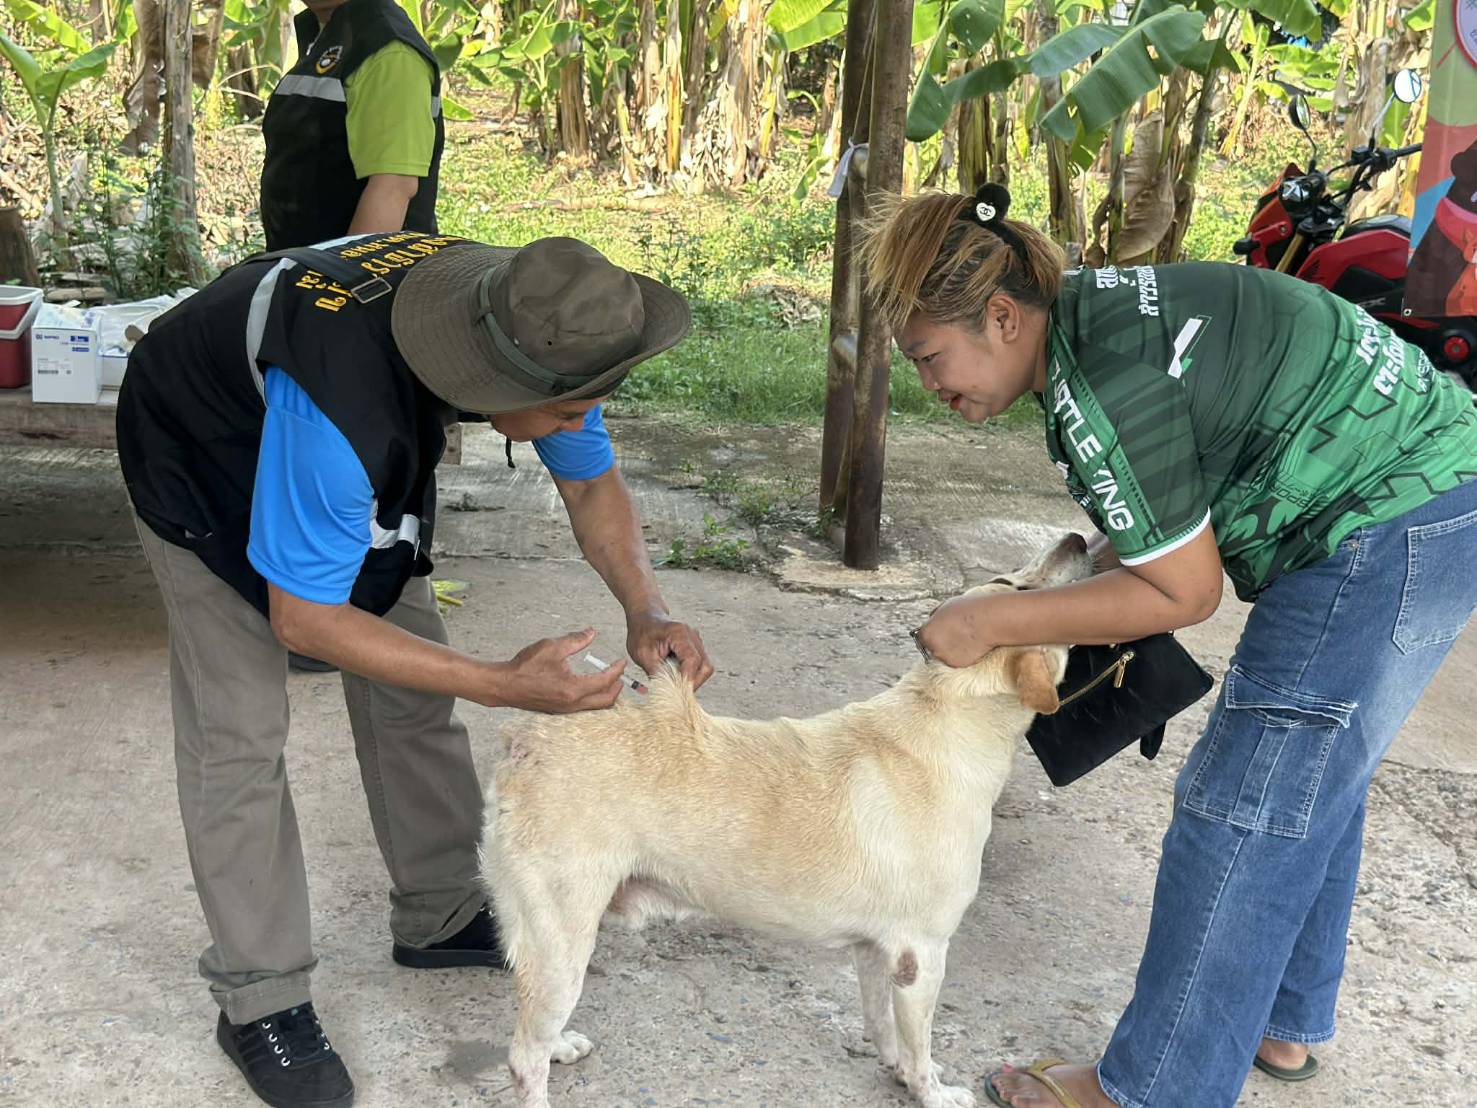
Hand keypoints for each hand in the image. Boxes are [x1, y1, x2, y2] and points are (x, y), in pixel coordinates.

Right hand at [491, 628, 626, 712]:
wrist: (504, 685)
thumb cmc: (525, 666)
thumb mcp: (552, 646)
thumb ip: (575, 640)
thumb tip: (591, 633)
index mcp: (573, 688)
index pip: (604, 681)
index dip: (616, 670)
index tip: (622, 661)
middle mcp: (572, 704)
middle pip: (606, 701)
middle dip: (617, 687)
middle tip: (620, 673)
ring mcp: (566, 710)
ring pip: (596, 707)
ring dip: (606, 695)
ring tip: (609, 680)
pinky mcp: (559, 711)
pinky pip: (585, 709)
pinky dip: (594, 699)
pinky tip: (591, 687)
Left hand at [627, 611, 713, 687]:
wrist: (645, 618)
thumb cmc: (642, 633)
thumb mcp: (642, 654)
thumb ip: (656, 672)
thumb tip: (667, 692)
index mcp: (679, 633)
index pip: (693, 660)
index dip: (688, 679)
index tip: (678, 692)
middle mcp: (693, 636)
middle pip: (705, 666)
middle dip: (693, 682)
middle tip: (676, 691)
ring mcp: (697, 641)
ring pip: (705, 667)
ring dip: (692, 679)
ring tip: (674, 682)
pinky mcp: (696, 647)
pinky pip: (700, 666)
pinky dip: (690, 674)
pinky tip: (676, 674)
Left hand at [914, 594, 996, 667]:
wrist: (987, 621)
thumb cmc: (968, 610)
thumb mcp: (945, 606)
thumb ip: (936, 617)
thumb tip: (932, 620)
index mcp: (926, 633)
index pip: (923, 638)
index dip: (933, 634)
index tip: (941, 633)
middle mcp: (932, 648)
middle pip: (933, 648)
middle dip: (941, 643)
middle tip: (956, 635)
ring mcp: (945, 658)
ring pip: (945, 655)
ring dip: (952, 650)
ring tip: (965, 639)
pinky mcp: (958, 664)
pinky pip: (958, 661)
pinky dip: (963, 656)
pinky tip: (971, 646)